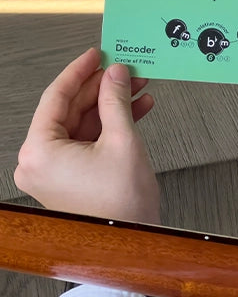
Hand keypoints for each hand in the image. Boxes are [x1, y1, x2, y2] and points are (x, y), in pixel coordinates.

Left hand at [14, 48, 160, 224]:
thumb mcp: (122, 140)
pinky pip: (90, 138)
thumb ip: (116, 99)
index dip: (79, 70)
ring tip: (136, 88)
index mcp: (41, 151)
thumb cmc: (120, 206)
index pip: (57, 96)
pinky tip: (135, 109)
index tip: (95, 54)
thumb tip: (115, 73)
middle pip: (72, 108)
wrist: (133, 242)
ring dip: (112, 104)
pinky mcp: (72, 173)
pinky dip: (112, 123)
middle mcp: (41, 160)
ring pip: (84, 122)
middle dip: (103, 87)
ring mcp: (55, 168)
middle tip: (124, 70)